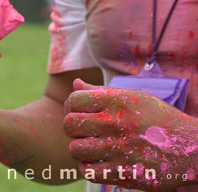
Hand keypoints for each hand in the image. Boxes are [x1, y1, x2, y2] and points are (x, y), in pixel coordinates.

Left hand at [63, 79, 197, 190]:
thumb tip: (76, 83)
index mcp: (116, 102)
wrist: (191, 148)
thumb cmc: (159, 119)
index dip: (71, 107)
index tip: (79, 113)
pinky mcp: (124, 173)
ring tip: (91, 148)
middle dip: (72, 128)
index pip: (73, 100)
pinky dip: (88, 167)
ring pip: (75, 149)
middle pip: (70, 124)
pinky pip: (88, 171)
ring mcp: (119, 149)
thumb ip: (101, 92)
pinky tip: (98, 163)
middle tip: (84, 132)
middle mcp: (115, 123)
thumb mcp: (134, 98)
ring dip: (80, 149)